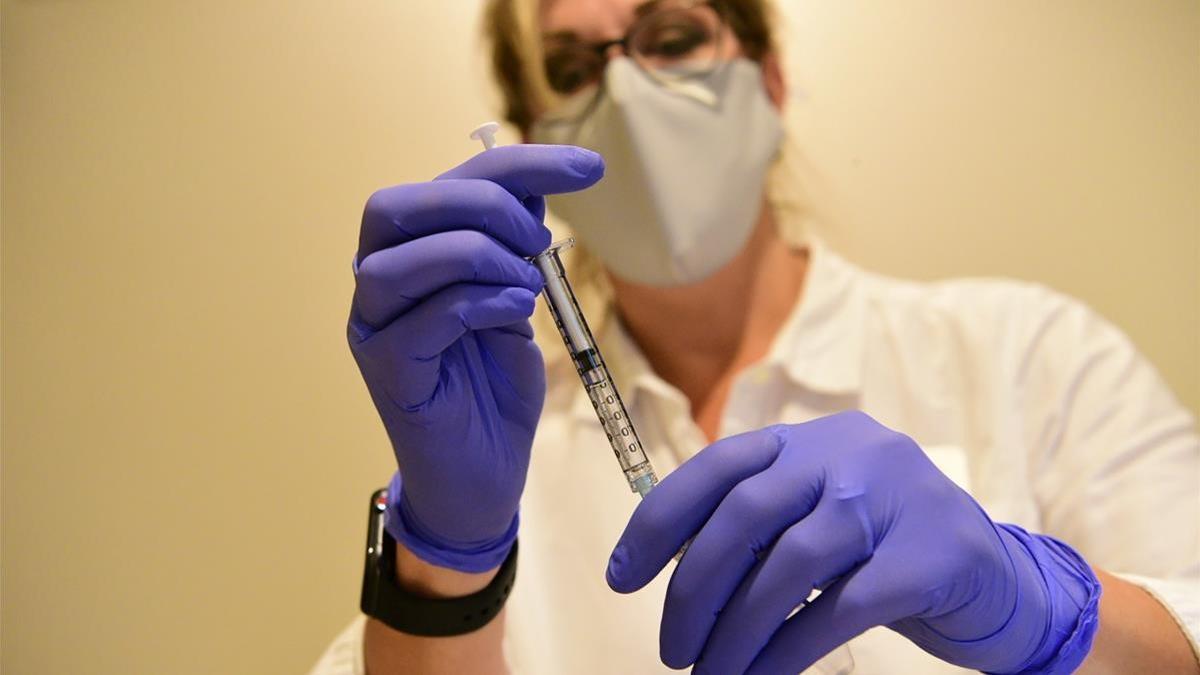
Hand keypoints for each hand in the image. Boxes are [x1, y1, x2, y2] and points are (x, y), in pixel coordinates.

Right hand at [348, 144, 603, 571]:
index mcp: (411, 254)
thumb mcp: (514, 302)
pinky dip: (478, 301)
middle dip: (481, 203)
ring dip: (478, 255)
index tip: (590, 168)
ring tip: (526, 283)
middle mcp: (378, 282)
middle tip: (539, 238)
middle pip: (399, 205)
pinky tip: (515, 311)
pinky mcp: (386, 372)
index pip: (450, 183)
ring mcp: (374, 327)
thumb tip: (533, 191)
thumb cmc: (494, 390)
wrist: (483, 477)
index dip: (519, 164)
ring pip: (401, 258)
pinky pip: (424, 317)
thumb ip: (512, 250)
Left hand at [606, 411, 1099, 673]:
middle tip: (671, 649)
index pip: (717, 468)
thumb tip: (673, 572)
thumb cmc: (884, 550)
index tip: (621, 579)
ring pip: (790, 564)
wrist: (999, 580)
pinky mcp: (932, 556)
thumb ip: (760, 524)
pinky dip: (788, 650)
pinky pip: (841, 608)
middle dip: (694, 589)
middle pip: (746, 515)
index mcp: (809, 440)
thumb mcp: (818, 516)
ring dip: (736, 631)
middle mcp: (849, 454)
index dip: (659, 523)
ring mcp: (895, 499)